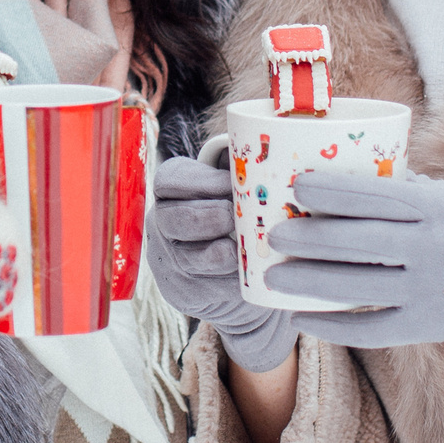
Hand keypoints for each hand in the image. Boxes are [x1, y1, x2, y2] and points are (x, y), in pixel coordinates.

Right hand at [146, 156, 312, 372]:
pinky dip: (231, 282)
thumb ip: (246, 169)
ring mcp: (172, 260)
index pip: (170, 180)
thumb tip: (280, 151)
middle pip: (174, 219)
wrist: (222, 265)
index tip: (232, 184)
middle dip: (208, 217)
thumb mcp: (232, 187)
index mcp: (171, 190)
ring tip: (244, 249)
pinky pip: (207, 287)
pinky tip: (252, 275)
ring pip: (188, 257)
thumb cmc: (234, 212)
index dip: (200, 181)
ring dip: (218, 253)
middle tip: (234, 217)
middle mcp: (164, 223)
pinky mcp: (187, 292)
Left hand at [265, 171, 443, 382]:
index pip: (379, 196)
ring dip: (311, 282)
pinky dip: (333, 327)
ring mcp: (427, 290)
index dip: (335, 191)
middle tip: (274, 234)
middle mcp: (431, 248)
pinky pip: (371, 330)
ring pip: (360, 287)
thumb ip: (397, 187)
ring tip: (272, 276)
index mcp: (435, 208)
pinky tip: (300, 318)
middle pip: (362, 242)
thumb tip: (331, 169)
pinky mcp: (422, 326)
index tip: (297, 186)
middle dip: (312, 238)